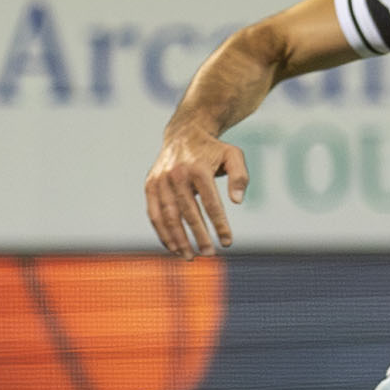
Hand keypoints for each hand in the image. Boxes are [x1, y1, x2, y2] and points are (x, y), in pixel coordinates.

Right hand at [146, 128, 247, 258]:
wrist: (184, 133)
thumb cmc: (213, 150)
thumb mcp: (233, 155)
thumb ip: (240, 177)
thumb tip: (237, 201)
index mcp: (198, 168)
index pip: (211, 203)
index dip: (219, 225)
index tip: (228, 242)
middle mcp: (176, 174)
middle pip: (188, 213)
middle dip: (199, 237)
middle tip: (209, 254)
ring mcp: (160, 180)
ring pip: (168, 216)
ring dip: (178, 239)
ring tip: (189, 257)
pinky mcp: (150, 186)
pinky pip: (154, 214)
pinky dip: (162, 232)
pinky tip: (173, 247)